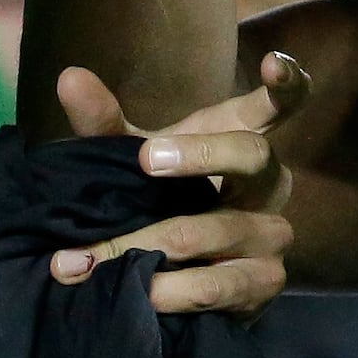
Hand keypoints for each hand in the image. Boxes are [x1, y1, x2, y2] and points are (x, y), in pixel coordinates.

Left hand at [45, 58, 302, 314]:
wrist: (171, 277)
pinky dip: (173, 291)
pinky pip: (219, 287)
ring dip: (152, 242)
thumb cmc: (157, 202)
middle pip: (251, 155)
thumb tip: (69, 78)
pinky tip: (140, 295)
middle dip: (198, 155)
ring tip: (93, 258)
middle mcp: (269, 184)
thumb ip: (104, 124)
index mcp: (243, 141)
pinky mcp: (261, 285)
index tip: (274, 63)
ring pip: (222, 229)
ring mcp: (272, 235)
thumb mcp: (130, 161)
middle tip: (144, 159)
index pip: (280, 104)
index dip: (288, 83)